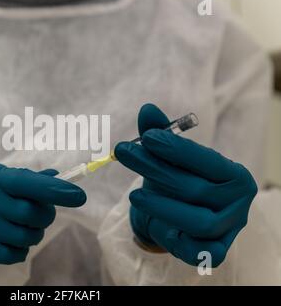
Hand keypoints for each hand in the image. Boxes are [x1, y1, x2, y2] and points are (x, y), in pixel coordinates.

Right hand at [0, 163, 85, 266]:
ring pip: (23, 237)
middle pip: (28, 212)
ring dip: (35, 235)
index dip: (54, 190)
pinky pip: (14, 254)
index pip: (27, 182)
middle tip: (42, 215)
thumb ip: (35, 180)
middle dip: (44, 217)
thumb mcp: (12, 182)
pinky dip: (22, 250)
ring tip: (28, 228)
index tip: (79, 196)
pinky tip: (15, 241)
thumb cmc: (0, 197)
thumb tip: (58, 177)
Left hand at [114, 104, 257, 266]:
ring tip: (134, 195)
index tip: (148, 137)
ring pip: (196, 221)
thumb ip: (161, 134)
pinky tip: (155, 222)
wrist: (183, 220)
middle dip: (154, 169)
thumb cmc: (180, 182)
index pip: (208, 160)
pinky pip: (195, 249)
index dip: (177, 149)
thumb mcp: (169, 158)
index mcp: (233, 174)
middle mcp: (237, 203)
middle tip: (124, 153)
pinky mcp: (215, 252)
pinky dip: (174, 237)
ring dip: (161, 206)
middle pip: (194, 188)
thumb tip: (147, 109)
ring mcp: (228, 229)